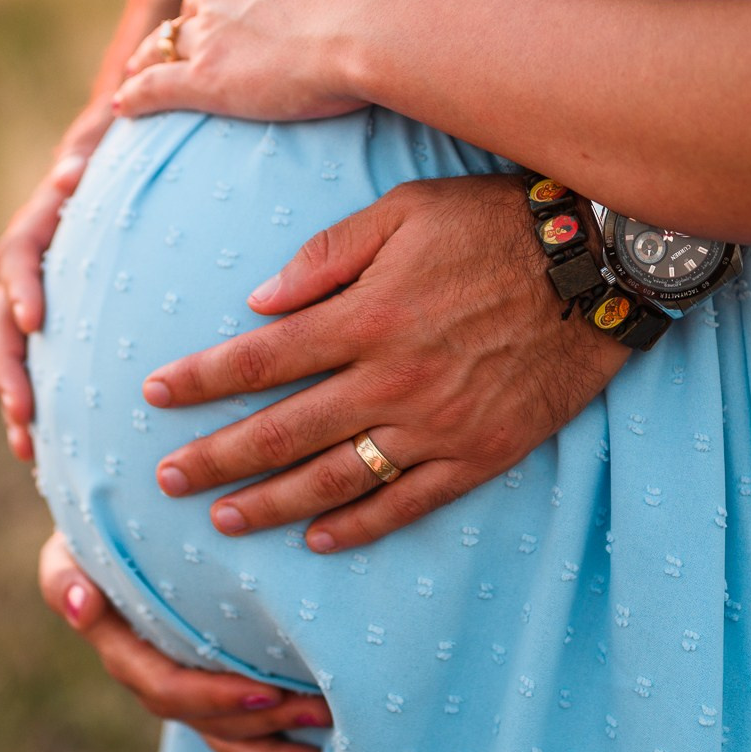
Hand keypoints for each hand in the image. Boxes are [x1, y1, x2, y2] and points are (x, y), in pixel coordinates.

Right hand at [0, 108, 110, 460]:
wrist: (121, 158)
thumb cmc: (127, 149)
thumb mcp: (112, 145)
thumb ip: (92, 156)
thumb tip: (71, 172)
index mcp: (41, 222)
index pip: (17, 254)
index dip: (21, 287)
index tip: (34, 321)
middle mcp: (32, 263)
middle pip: (2, 319)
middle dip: (8, 368)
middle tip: (22, 412)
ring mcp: (40, 294)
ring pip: (14, 352)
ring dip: (16, 396)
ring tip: (27, 446)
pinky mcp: (58, 322)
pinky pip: (39, 365)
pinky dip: (38, 404)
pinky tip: (46, 452)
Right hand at [37, 531, 327, 751]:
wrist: (116, 531)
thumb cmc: (98, 529)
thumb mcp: (71, 547)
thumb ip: (66, 574)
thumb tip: (81, 603)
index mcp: (120, 650)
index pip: (163, 687)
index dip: (212, 697)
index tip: (265, 691)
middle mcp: (150, 677)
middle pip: (204, 721)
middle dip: (260, 727)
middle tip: (320, 710)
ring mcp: (182, 687)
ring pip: (224, 738)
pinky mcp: (208, 689)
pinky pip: (236, 740)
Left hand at [112, 0, 404, 121]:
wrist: (378, 18)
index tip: (233, 5)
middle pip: (196, 6)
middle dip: (191, 23)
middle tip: (185, 42)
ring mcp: (212, 31)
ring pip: (168, 43)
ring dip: (153, 56)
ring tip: (139, 71)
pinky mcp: (207, 78)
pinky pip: (156, 86)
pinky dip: (136, 95)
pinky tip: (123, 107)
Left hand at [144, 176, 629, 550]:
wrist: (598, 262)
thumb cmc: (493, 222)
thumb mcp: (402, 211)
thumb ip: (325, 255)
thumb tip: (258, 303)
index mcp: (365, 315)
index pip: (258, 359)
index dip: (200, 381)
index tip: (153, 394)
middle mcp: (391, 379)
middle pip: (282, 431)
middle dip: (215, 459)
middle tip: (165, 480)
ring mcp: (436, 423)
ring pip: (335, 478)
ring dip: (270, 504)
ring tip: (222, 520)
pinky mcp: (480, 453)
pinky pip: (408, 502)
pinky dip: (359, 526)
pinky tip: (317, 541)